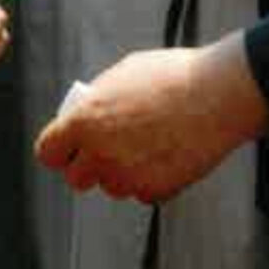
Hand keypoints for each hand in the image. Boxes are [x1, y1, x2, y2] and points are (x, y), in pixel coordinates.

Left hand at [34, 35, 268, 202]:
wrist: (220, 94)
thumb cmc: (174, 76)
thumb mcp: (124, 74)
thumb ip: (99, 99)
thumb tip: (88, 111)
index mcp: (85, 120)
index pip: (48, 152)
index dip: (59, 150)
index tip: (69, 149)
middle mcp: (100, 152)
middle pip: (77, 179)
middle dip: (88, 168)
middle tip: (106, 154)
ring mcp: (128, 175)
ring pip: (112, 188)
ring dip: (122, 176)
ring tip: (145, 150)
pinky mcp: (156, 189)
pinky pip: (144, 194)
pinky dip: (152, 182)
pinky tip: (167, 157)